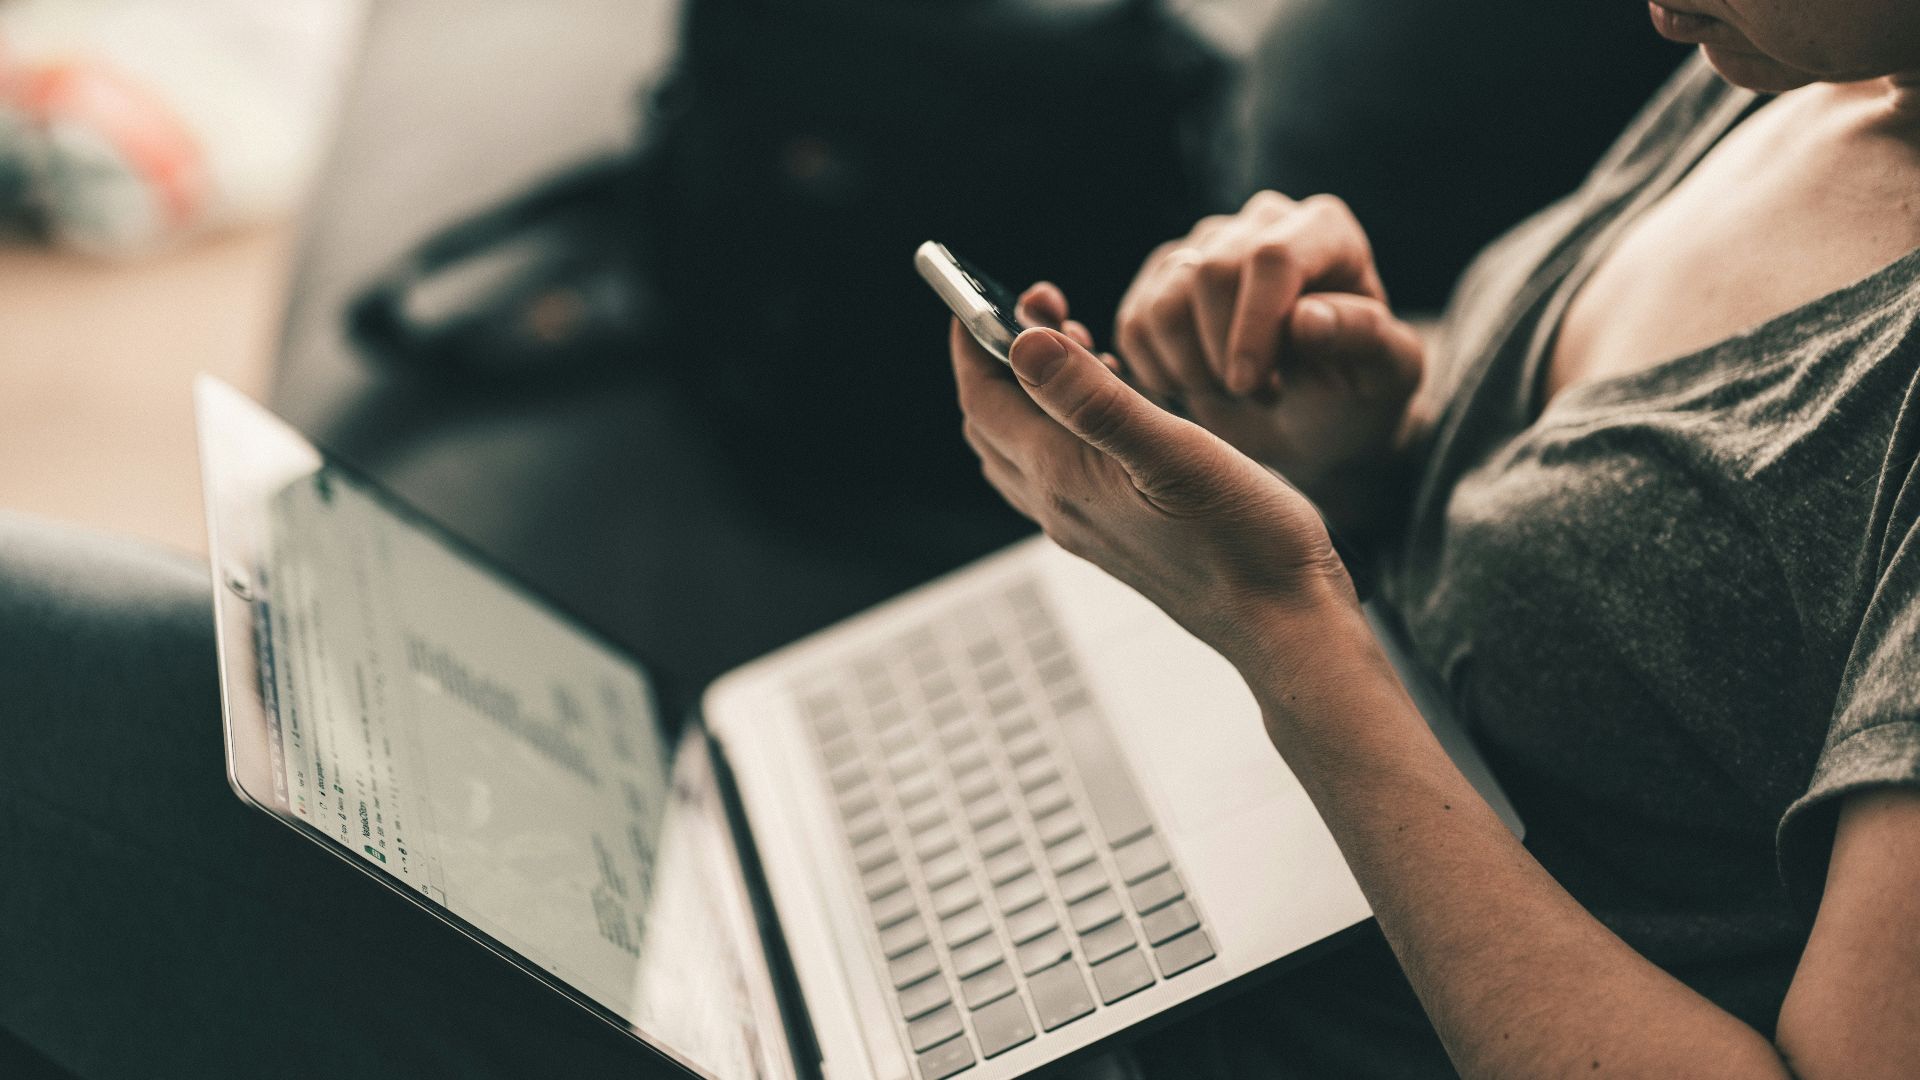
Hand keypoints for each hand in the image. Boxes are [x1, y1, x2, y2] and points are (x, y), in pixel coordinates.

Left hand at [952, 317, 1358, 670]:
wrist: (1283, 621)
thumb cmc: (1244, 539)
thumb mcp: (1173, 451)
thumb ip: (1094, 398)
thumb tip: (1025, 343)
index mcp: (1063, 477)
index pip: (982, 398)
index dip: (972, 340)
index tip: (975, 291)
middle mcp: (1061, 505)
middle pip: (993, 422)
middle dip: (998, 359)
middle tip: (1040, 308)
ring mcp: (1087, 525)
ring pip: (1025, 446)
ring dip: (1033, 390)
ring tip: (1077, 342)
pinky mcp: (1117, 534)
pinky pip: (1063, 468)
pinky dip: (1067, 423)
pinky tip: (1117, 402)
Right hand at [1113, 192, 1424, 504]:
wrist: (1315, 416)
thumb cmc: (1357, 392)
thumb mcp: (1385, 376)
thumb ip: (1362, 339)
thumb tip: (1306, 318)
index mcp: (1326, 231)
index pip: (1273, 258)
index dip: (1253, 325)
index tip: (1250, 386)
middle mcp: (1262, 220)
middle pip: (1209, 273)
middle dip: (1222, 354)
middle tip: (1257, 397)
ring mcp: (1206, 244)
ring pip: (1163, 302)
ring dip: (1190, 369)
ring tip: (1234, 392)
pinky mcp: (1162, 277)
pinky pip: (1135, 324)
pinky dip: (1158, 372)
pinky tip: (1199, 388)